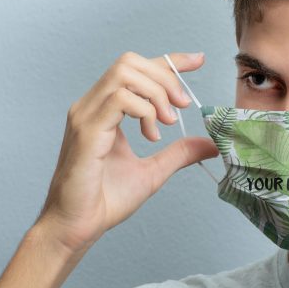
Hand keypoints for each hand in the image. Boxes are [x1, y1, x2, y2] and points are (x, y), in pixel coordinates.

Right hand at [36, 51, 218, 253]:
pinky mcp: (86, 130)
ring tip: (168, 122)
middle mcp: (91, 106)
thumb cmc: (105, 200)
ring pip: (124, 73)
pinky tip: (152, 134)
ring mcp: (86, 115)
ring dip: (156, 92)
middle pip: (130, 62)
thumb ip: (179, 153)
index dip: (169, 60)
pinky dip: (144, 110)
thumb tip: (210, 143)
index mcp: (104, 110)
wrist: (78, 227)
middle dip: (165, 77)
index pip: (136, 69)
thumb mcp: (154, 171)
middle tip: (183, 106)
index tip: (198, 60)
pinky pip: (119, 99)